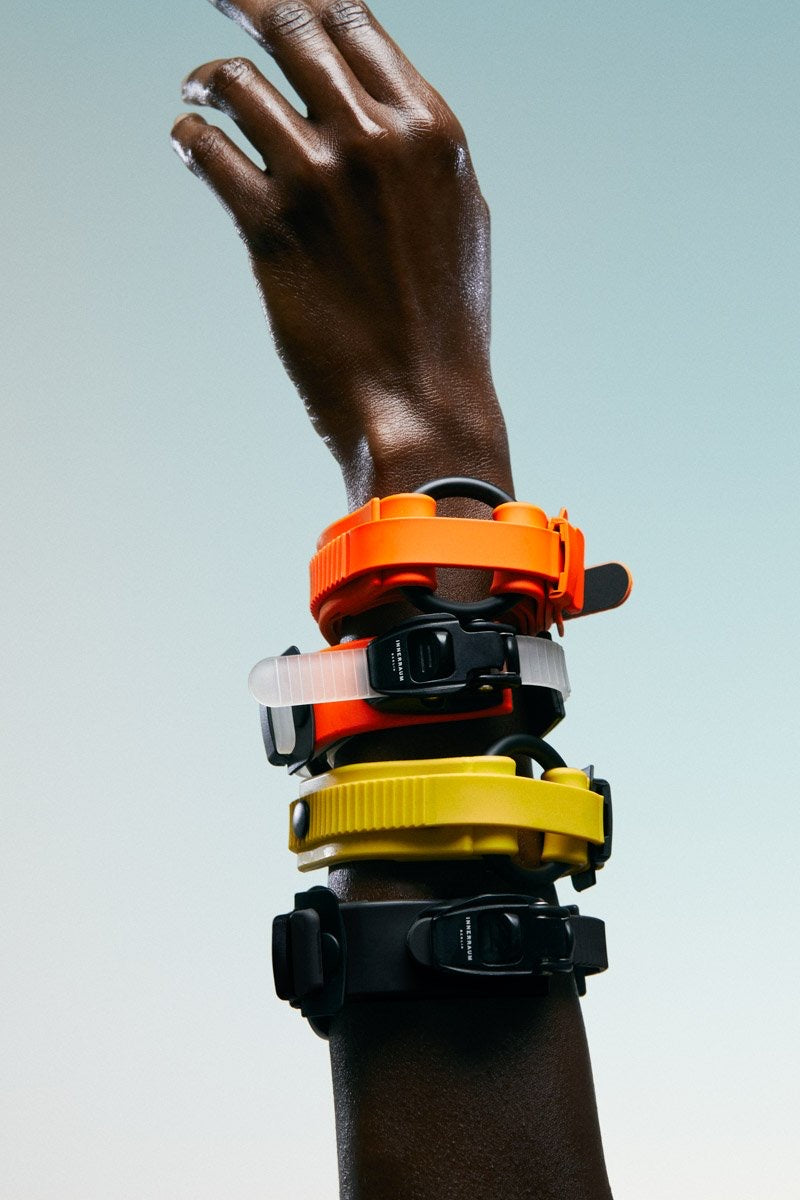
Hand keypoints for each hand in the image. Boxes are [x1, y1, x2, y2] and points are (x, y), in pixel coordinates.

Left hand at [172, 0, 510, 502]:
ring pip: (238, 83)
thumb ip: (416, 151)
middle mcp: (375, 140)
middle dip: (246, 1)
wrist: (423, 405)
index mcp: (430, 130)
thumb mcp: (458, 216)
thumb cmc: (444, 323)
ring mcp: (319, 182)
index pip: (355, 19)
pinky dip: (190, 138)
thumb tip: (374, 106)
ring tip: (199, 94)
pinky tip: (190, 144)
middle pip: (293, 27)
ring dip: (209, 80)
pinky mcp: (269, 230)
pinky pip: (207, 150)